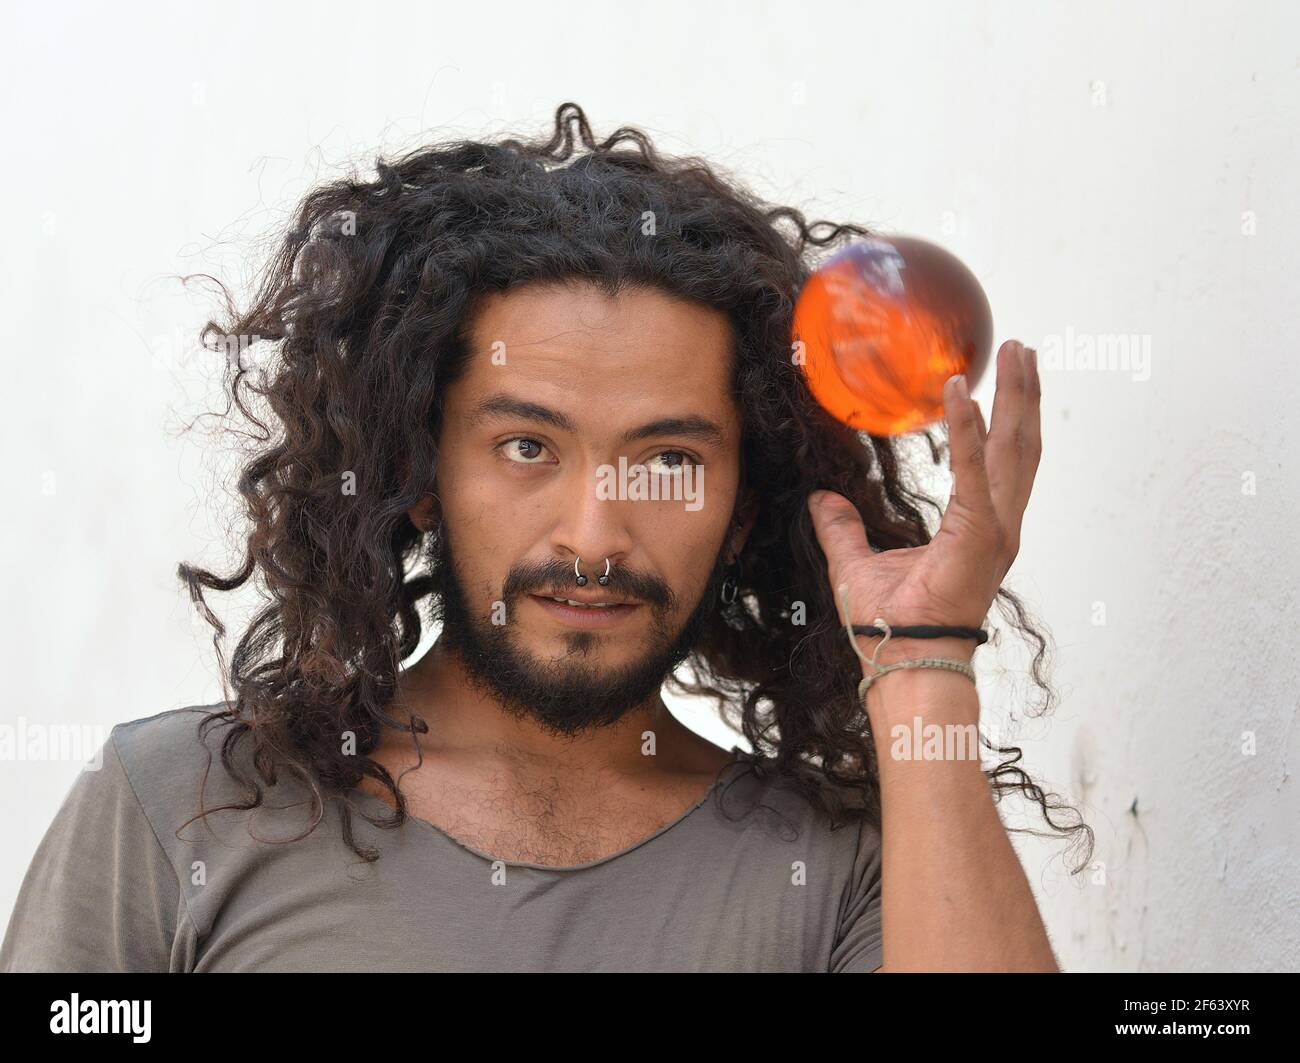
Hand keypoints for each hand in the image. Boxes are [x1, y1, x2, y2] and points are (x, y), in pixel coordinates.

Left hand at [808, 340, 1041, 666]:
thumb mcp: (857, 563)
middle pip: (1020, 446)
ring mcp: (995, 530)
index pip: (1002, 462)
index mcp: (979, 529)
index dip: (1006, 419)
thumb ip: (842, 527)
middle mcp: (998, 525)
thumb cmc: (890, 625)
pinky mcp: (978, 535)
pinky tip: (962, 393)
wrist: (902, 660)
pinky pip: (973, 472)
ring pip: (1014, 450)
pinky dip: (968, 431)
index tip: (1003, 378)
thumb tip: (823, 500)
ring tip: (1015, 353)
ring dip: (1015, 398)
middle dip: (1023, 395)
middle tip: (1020, 348)